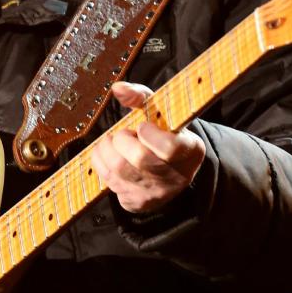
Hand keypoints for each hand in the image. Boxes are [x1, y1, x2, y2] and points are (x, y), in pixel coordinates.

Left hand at [91, 81, 204, 215]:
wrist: (169, 169)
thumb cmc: (164, 133)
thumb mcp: (161, 112)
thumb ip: (141, 96)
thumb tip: (117, 88)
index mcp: (190, 152)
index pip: (170, 148)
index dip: (149, 135)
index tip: (142, 127)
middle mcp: (176, 177)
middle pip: (140, 159)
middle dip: (122, 140)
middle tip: (123, 134)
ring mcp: (156, 194)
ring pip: (119, 170)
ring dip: (106, 150)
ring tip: (112, 142)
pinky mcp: (137, 203)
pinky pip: (109, 183)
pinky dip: (101, 164)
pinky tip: (110, 157)